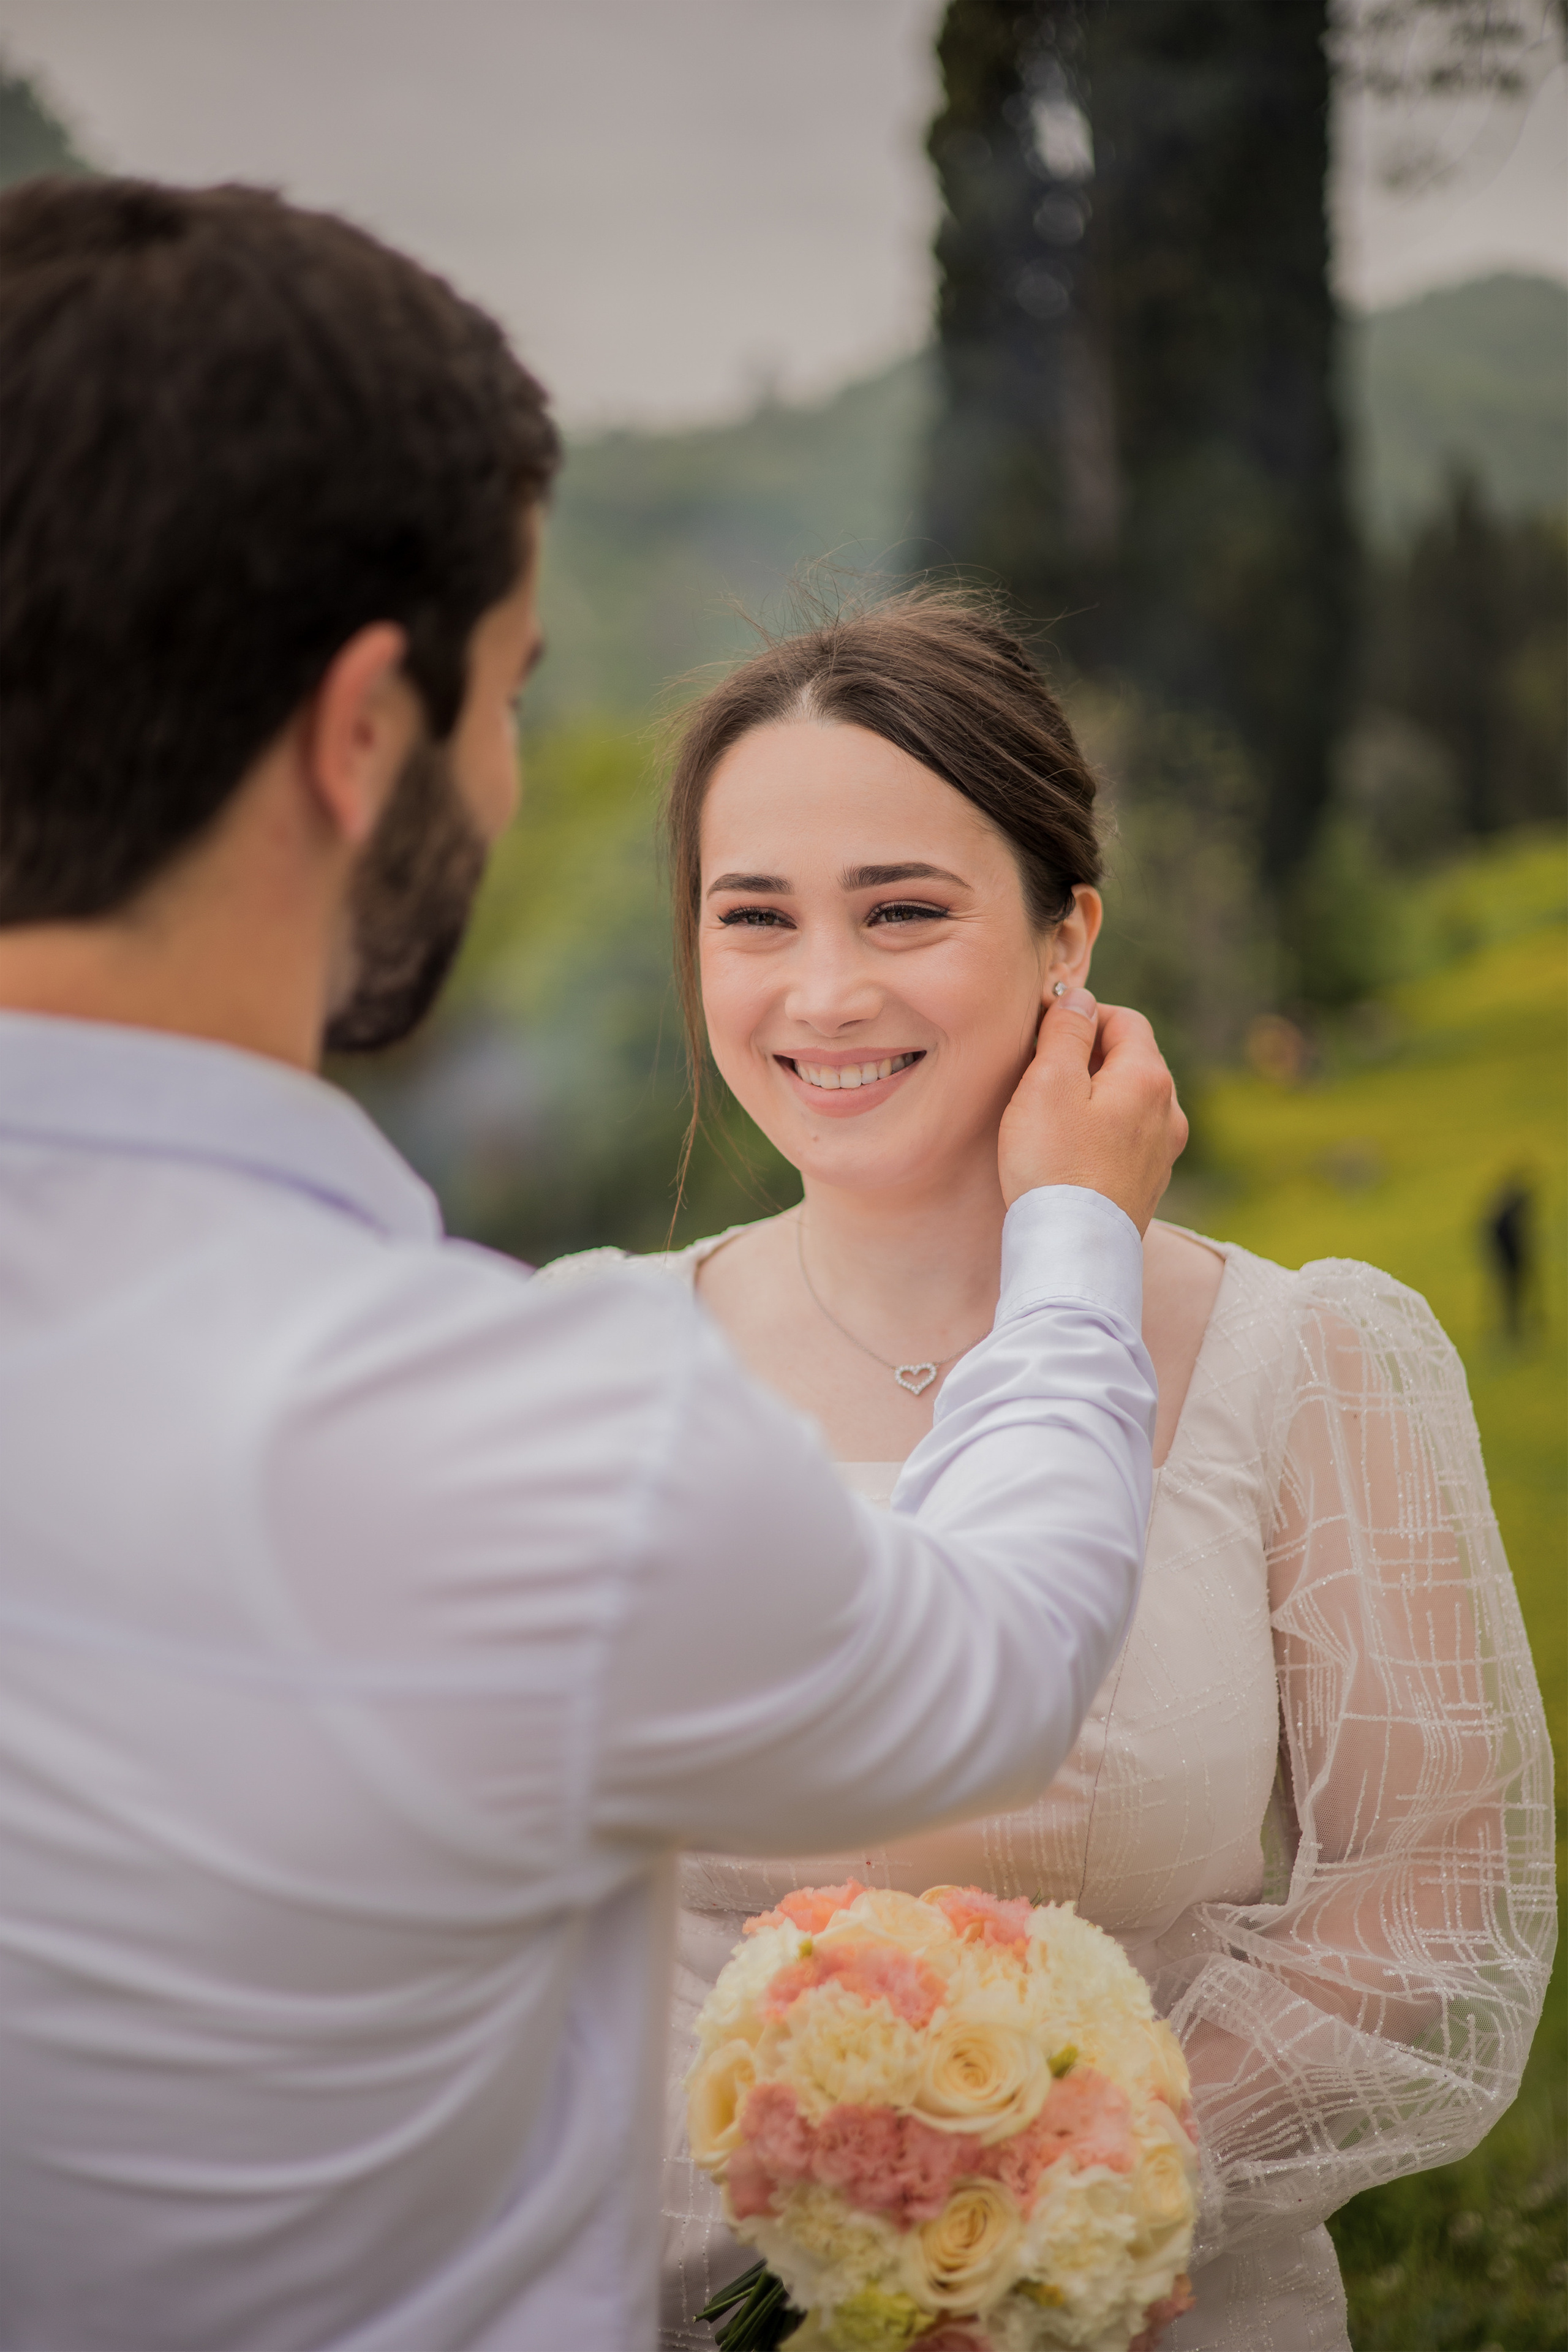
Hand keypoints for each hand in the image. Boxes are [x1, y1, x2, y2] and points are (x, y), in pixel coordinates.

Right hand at [997, 988, 1187, 1232]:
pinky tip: (1070, 1150)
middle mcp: (1169, 1113)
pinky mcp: (1148, 1185)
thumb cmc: (1053, 1165)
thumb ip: (1066, 1033)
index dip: (1085, 1015)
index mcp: (1149, 1079)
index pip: (1126, 1020)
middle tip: (1042, 1069)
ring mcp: (1163, 1153)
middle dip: (1090, 1055)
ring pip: (1131, 1102)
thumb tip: (1079, 998)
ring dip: (1096, 1095)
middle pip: (1132, 1061)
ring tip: (1053, 1112)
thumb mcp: (1048, 1084)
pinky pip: (1128, 1139)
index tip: (1047, 1028)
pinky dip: (1102, 1130)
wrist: (1072, 1250)